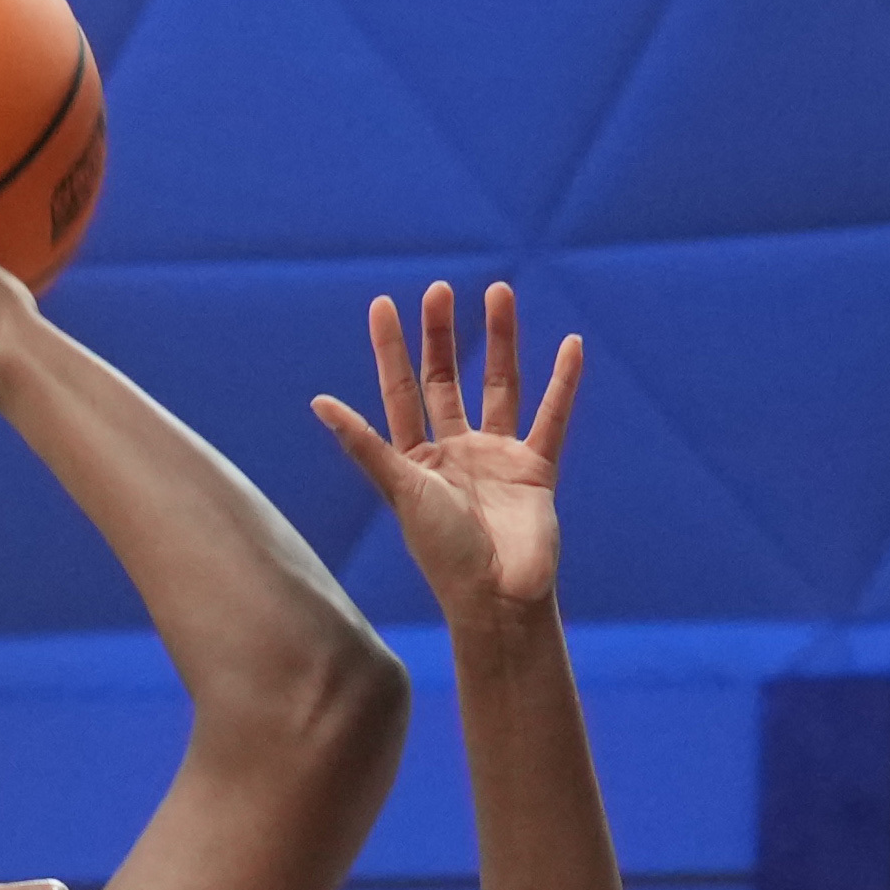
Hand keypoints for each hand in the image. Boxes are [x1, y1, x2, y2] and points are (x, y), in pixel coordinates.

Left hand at [312, 281, 580, 617]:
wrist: (498, 599)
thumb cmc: (443, 553)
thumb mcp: (400, 490)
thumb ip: (364, 444)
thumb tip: (318, 402)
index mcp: (416, 459)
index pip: (399, 391)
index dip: (391, 349)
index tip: (384, 304)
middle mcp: (455, 453)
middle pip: (446, 381)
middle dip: (442, 336)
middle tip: (440, 290)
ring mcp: (497, 458)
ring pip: (498, 386)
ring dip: (500, 340)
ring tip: (499, 292)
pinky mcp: (536, 469)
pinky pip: (552, 416)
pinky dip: (563, 382)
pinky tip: (571, 344)